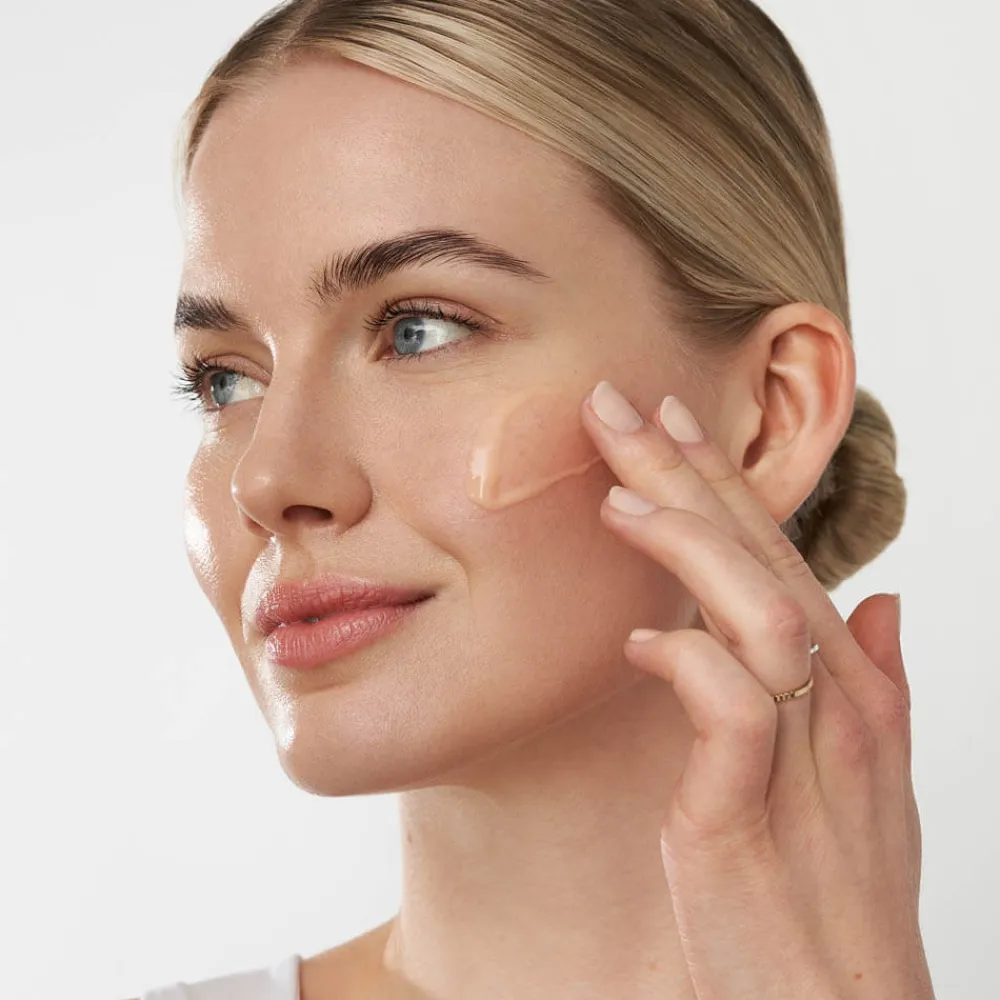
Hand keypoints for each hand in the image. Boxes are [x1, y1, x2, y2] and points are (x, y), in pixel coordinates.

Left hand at [580, 380, 932, 999]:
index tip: (670, 423)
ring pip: (755, 613)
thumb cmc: (831, 893)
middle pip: (761, 560)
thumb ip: (871, 686)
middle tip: (621, 407)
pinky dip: (685, 661)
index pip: (776, 555)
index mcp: (847, 688)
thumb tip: (877, 605)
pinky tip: (638, 641)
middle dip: (689, 475)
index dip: (722, 484)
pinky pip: (729, 710)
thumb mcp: (861, 784)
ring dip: (685, 547)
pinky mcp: (746, 817)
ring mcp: (801, 758)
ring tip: (617, 499)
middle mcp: (836, 706)